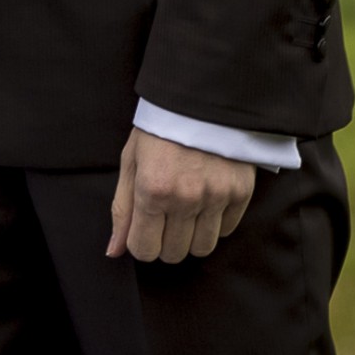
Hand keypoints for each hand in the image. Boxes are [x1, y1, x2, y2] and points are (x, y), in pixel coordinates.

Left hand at [107, 128, 255, 263]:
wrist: (199, 101)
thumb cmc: (158, 130)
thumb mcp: (130, 161)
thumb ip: (122, 208)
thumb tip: (115, 250)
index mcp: (152, 189)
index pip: (144, 248)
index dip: (140, 244)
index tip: (142, 231)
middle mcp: (185, 198)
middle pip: (174, 254)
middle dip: (164, 243)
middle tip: (164, 218)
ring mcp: (215, 198)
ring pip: (202, 249)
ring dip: (191, 237)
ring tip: (185, 211)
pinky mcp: (240, 194)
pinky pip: (226, 231)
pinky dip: (214, 224)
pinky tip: (205, 201)